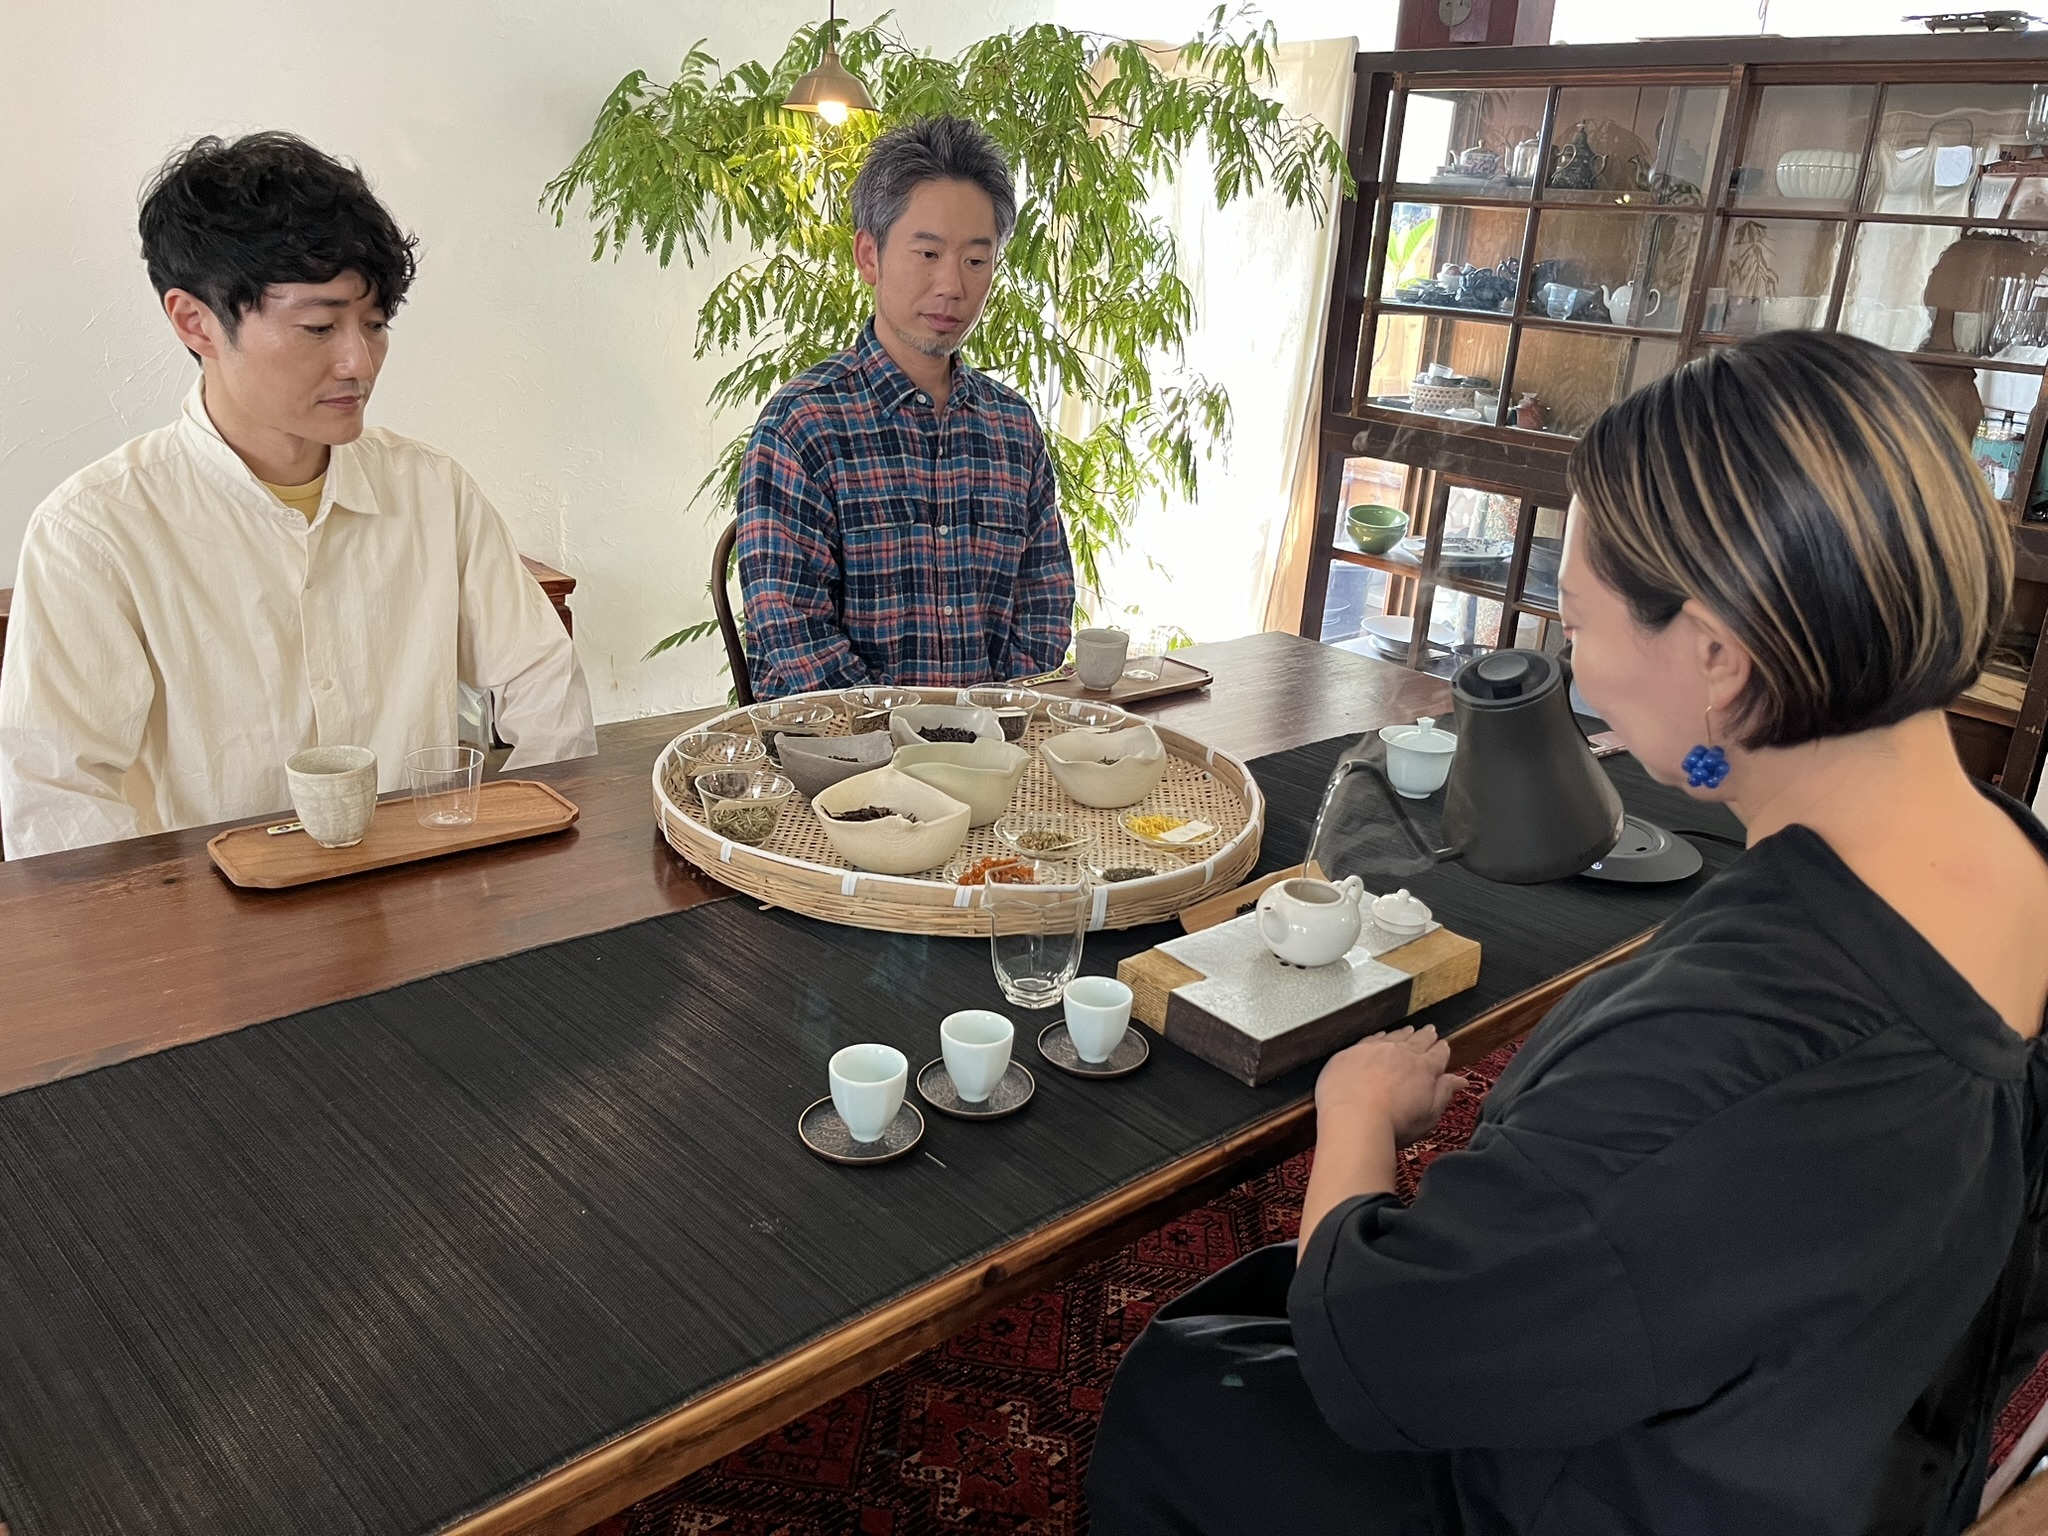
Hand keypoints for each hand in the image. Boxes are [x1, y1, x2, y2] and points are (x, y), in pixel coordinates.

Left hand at [1314, 1025, 1464, 1147]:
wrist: (1355, 1119)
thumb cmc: (1393, 1124)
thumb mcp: (1429, 1114)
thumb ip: (1444, 1093)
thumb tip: (1459, 1080)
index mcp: (1423, 1068)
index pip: (1437, 1054)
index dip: (1442, 1049)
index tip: (1443, 1045)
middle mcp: (1400, 1053)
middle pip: (1417, 1040)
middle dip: (1426, 1036)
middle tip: (1430, 1031)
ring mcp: (1375, 1050)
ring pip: (1393, 1037)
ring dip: (1403, 1034)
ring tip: (1409, 1030)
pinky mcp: (1352, 1053)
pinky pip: (1369, 1040)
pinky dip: (1377, 1037)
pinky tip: (1379, 1037)